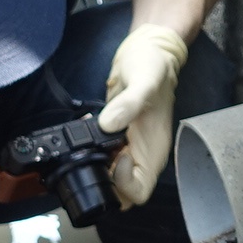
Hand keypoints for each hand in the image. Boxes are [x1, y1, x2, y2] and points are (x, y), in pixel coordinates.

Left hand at [100, 25, 189, 208]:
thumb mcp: (143, 81)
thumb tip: (109, 125)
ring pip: (110, 177)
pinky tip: (88, 128)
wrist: (148, 50)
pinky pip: (103, 156)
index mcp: (154, 150)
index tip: (114, 156)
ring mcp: (130, 147)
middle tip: (94, 150)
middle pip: (122, 192)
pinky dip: (91, 149)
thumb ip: (128, 104)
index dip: (123, 184)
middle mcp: (143, 154)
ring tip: (89, 136)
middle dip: (103, 178)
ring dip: (95, 163)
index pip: (139, 192)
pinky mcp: (117, 137)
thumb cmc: (153, 65)